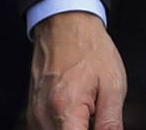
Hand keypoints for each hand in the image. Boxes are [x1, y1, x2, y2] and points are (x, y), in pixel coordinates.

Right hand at [26, 12, 126, 129]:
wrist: (66, 26)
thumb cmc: (89, 49)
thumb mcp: (112, 86)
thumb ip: (110, 123)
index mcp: (65, 109)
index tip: (100, 126)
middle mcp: (43, 116)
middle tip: (97, 115)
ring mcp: (35, 116)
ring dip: (73, 128)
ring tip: (88, 113)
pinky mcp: (32, 114)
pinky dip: (63, 126)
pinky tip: (76, 115)